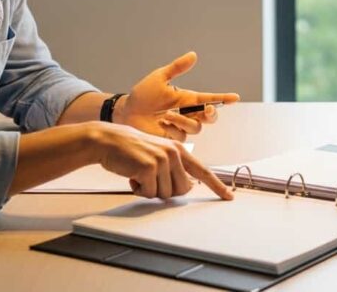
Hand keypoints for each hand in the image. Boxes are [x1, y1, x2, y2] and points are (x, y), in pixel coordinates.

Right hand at [94, 122, 232, 199]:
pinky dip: (139, 190)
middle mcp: (174, 153)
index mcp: (179, 150)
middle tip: (150, 179)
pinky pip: (149, 193)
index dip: (216, 186)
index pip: (203, 171)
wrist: (108, 141)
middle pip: (182, 190)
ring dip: (150, 190)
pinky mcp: (149, 167)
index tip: (228, 196)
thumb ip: (174, 168)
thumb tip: (186, 188)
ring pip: (165, 194)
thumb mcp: (158, 154)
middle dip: (166, 191)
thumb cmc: (131, 150)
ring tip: (139, 174)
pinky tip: (132, 175)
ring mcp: (162, 160)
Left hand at [116, 51, 239, 140]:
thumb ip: (177, 68)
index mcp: (187, 99)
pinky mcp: (172, 138)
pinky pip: (182, 136)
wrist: (126, 112)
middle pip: (210, 117)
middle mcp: (187, 113)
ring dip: (183, 120)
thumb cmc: (143, 95)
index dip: (223, 99)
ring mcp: (181, 127)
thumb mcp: (159, 78)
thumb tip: (193, 55)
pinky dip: (172, 129)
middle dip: (211, 113)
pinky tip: (161, 124)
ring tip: (166, 115)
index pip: (210, 99)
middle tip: (206, 109)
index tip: (235, 97)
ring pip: (195, 127)